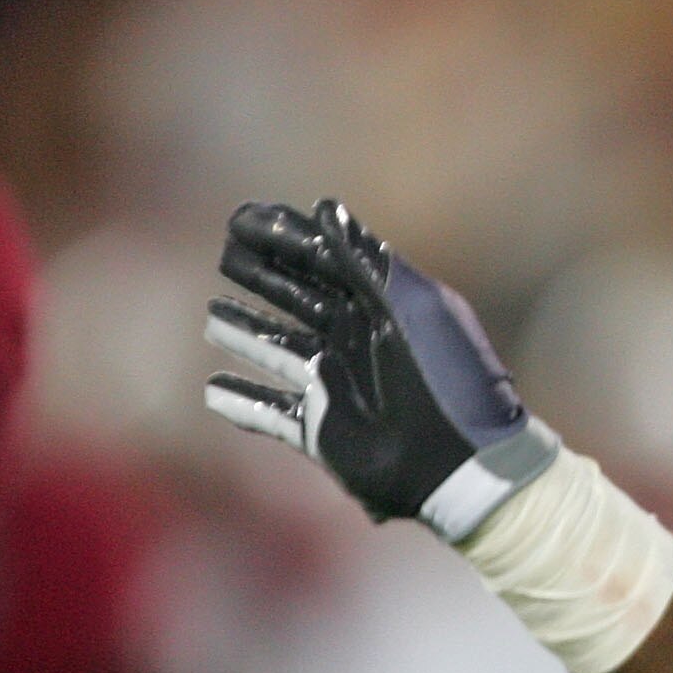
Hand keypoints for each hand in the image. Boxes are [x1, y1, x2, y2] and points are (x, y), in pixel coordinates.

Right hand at [202, 199, 557, 539]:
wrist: (459, 464)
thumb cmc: (445, 381)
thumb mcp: (412, 311)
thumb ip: (365, 262)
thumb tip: (323, 208)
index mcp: (383, 309)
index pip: (327, 264)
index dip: (286, 239)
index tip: (241, 219)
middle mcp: (358, 343)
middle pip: (300, 300)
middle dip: (264, 278)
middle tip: (225, 254)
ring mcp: (338, 387)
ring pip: (282, 351)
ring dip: (248, 333)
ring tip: (213, 317)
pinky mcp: (322, 433)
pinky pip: (271, 413)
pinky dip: (244, 402)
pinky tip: (213, 390)